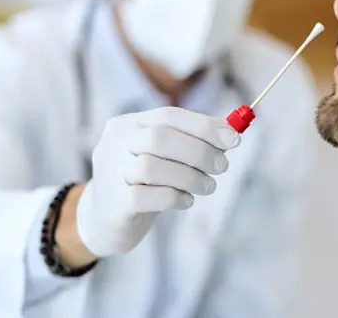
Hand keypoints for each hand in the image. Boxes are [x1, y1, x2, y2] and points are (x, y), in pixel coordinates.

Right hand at [70, 107, 240, 258]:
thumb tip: (230, 135)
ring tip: (208, 186)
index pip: (168, 115)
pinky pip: (150, 196)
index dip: (204, 126)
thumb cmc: (143, 182)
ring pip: (153, 166)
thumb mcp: (162, 156)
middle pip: (160, 137)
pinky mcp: (115, 203)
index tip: (233, 139)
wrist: (104, 221)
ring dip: (191, 177)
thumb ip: (190, 142)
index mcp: (127, 124)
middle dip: (199, 151)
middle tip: (222, 166)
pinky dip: (176, 197)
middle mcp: (114, 143)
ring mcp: (111, 173)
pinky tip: (186, 201)